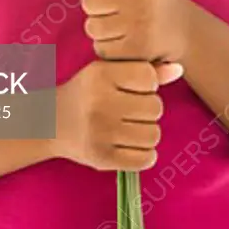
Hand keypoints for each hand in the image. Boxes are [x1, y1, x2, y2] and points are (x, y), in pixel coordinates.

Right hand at [54, 58, 182, 170]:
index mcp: (100, 75)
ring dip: (148, 132)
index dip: (148, 84)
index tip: (135, 89)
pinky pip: (145, 159)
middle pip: (155, 107)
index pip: (148, 77)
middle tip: (132, 111)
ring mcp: (100, 132)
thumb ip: (144, 70)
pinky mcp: (102, 158)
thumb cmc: (86, 93)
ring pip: (153, 134)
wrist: (49, 123)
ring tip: (132, 128)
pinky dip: (145, 154)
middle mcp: (99, 102)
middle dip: (149, 110)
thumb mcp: (108, 72)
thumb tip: (179, 69)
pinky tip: (132, 145)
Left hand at [67, 0, 190, 64]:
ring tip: (120, 24)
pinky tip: (124, 39)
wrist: (182, 29)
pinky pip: (101, 48)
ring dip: (101, 28)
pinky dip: (108, 46)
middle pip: (88, 1)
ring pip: (92, 26)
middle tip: (117, 8)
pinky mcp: (138, 49)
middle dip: (97, 7)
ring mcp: (140, 23)